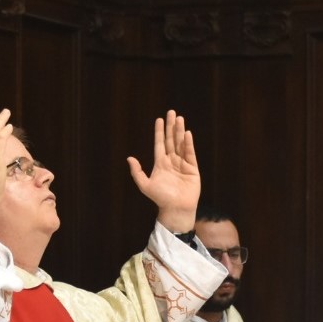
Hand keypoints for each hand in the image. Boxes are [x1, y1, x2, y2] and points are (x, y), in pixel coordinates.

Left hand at [125, 109, 199, 232]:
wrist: (175, 209)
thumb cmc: (160, 198)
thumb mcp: (145, 185)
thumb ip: (137, 172)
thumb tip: (129, 158)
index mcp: (160, 163)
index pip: (159, 143)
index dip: (159, 131)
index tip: (160, 119)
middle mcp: (171, 161)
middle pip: (171, 140)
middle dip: (171, 126)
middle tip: (171, 112)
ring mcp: (182, 163)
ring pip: (180, 143)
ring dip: (180, 131)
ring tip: (179, 118)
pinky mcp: (192, 168)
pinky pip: (190, 153)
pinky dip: (188, 143)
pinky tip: (187, 133)